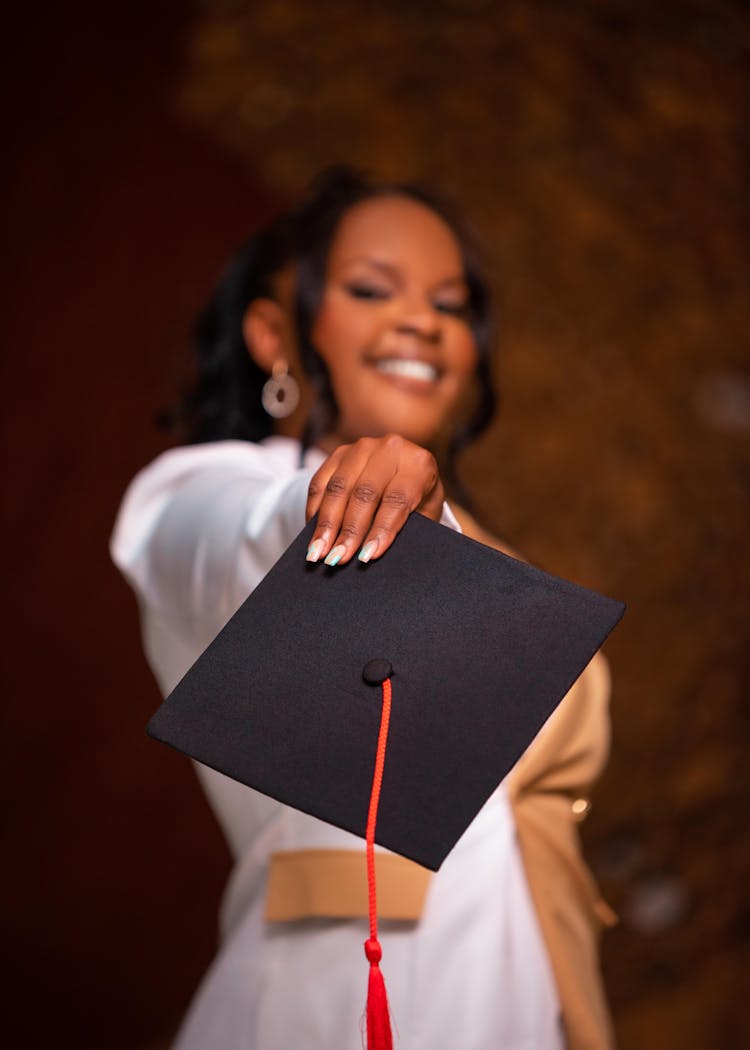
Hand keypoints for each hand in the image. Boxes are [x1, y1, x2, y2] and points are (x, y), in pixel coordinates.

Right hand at [305, 434, 444, 564]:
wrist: (407, 473)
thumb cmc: (419, 502)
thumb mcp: (423, 515)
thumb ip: (405, 530)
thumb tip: (373, 554)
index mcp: (419, 464)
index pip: (398, 499)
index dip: (381, 530)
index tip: (366, 557)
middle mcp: (391, 448)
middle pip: (365, 493)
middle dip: (349, 530)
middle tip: (338, 559)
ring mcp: (362, 448)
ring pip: (338, 488)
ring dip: (326, 524)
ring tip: (319, 552)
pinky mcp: (339, 453)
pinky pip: (320, 483)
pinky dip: (315, 511)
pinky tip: (313, 534)